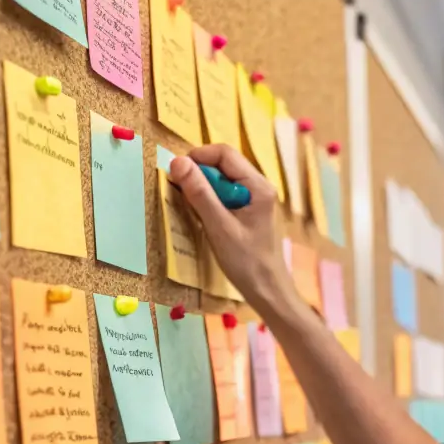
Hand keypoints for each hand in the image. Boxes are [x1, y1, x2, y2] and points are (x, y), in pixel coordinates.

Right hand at [168, 145, 296, 314]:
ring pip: (222, 180)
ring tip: (192, 207)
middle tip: (181, 192)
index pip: (224, 153)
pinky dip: (210, 200)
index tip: (176, 173)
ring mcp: (254, 198)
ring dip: (203, 188)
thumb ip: (200, 194)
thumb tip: (178, 162)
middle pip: (223, 164)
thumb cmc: (246, 262)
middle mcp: (259, 186)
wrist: (267, 290)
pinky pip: (225, 195)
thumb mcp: (219, 227)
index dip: (198, 157)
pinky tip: (204, 217)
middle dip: (199, 173)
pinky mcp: (248, 211)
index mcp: (258, 186)